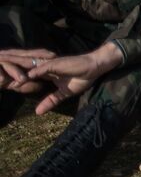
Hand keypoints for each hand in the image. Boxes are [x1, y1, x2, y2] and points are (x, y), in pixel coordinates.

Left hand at [5, 43, 121, 113]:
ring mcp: (49, 64)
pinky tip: (21, 79)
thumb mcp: (64, 93)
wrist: (95, 67)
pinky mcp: (55, 63)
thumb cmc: (82, 77)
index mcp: (46, 72)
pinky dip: (29, 74)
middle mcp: (45, 67)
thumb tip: (37, 113)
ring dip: (17, 75)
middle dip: (11, 78)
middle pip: (24, 72)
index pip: (27, 76)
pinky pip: (39, 69)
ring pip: (28, 70)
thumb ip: (50, 101)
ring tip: (4, 83)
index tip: (3, 88)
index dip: (16, 81)